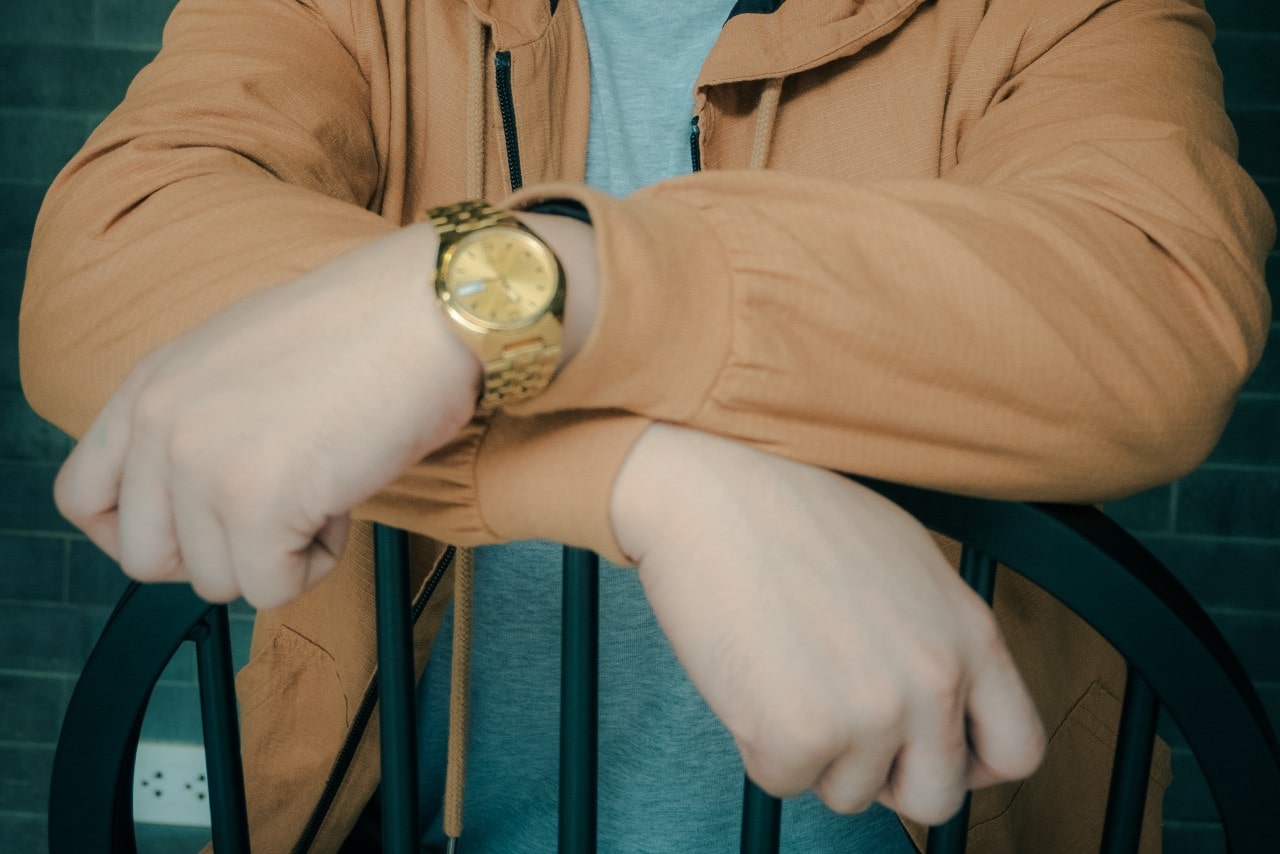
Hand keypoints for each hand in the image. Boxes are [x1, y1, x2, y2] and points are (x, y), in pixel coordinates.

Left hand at [55, 223, 480, 607]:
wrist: (427, 310)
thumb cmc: (364, 329)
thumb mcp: (242, 358)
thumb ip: (199, 422)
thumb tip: (209, 503)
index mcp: (150, 386)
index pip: (80, 498)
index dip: (138, 532)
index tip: (198, 529)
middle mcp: (161, 425)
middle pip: (146, 558)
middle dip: (219, 551)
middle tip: (279, 508)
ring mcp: (203, 465)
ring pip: (215, 581)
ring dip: (278, 553)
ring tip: (324, 485)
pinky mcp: (259, 503)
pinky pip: (273, 588)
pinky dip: (317, 563)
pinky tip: (344, 501)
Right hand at [610, 424, 1045, 824]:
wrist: (707, 494)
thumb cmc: (789, 512)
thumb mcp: (904, 560)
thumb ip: (936, 636)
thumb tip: (935, 700)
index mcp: (970, 634)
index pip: (1017, 749)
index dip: (968, 764)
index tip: (924, 751)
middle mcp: (934, 679)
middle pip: (935, 797)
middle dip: (884, 776)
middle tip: (839, 724)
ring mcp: (871, 711)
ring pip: (849, 793)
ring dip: (812, 752)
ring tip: (783, 671)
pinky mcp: (800, 733)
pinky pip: (782, 781)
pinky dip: (758, 745)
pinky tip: (750, 677)